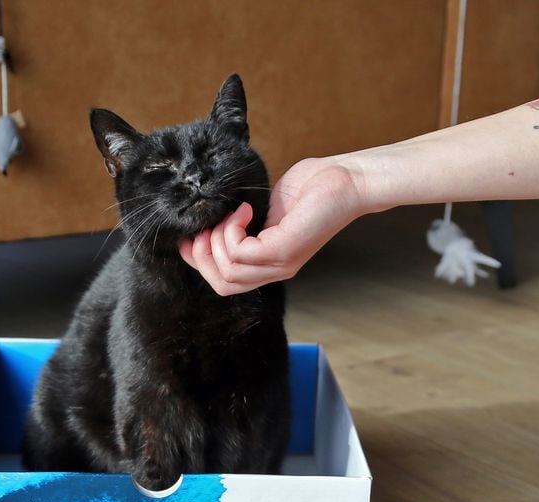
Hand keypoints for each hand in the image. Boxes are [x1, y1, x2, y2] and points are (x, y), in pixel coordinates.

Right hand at [178, 157, 365, 294]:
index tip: (192, 233)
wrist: (345, 180)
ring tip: (232, 213)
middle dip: (202, 254)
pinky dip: (232, 228)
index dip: (198, 261)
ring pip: (228, 271)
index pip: (223, 283)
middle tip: (209, 223)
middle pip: (222, 285)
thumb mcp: (264, 207)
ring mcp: (281, 263)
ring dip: (217, 238)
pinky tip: (245, 209)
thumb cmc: (309, 187)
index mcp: (268, 264)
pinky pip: (240, 253)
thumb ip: (241, 221)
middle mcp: (275, 270)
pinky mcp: (285, 250)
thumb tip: (207, 217)